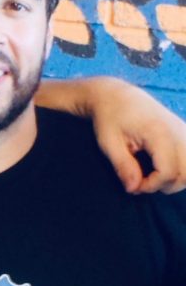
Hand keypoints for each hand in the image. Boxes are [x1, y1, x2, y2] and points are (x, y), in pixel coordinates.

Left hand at [73, 77, 185, 193]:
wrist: (117, 96)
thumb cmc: (110, 118)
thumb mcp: (108, 143)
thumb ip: (123, 167)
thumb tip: (134, 189)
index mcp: (158, 133)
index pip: (168, 172)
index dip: (151, 185)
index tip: (133, 185)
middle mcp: (178, 132)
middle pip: (185, 174)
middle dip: (164, 185)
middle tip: (141, 181)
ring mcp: (184, 132)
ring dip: (174, 179)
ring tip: (150, 175)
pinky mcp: (185, 133)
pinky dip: (180, 169)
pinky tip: (160, 167)